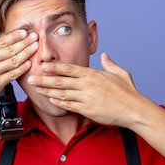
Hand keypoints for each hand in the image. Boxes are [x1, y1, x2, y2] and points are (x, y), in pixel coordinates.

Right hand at [0, 30, 37, 112]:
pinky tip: (29, 64)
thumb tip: (7, 45)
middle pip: (9, 49)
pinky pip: (13, 74)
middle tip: (35, 36)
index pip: (2, 41)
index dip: (15, 36)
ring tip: (35, 47)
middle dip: (24, 42)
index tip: (25, 32)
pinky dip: (22, 68)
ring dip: (26, 53)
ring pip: (13, 60)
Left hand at [28, 53, 147, 126]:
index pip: (69, 68)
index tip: (43, 65)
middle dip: (44, 79)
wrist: (134, 110)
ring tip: (36, 88)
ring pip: (61, 93)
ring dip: (47, 91)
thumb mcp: (120, 73)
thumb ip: (109, 64)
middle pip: (60, 81)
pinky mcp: (87, 110)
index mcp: (93, 74)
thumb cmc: (128, 92)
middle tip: (31, 77)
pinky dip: (58, 102)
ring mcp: (86, 98)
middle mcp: (87, 85)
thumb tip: (104, 55)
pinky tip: (49, 99)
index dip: (54, 67)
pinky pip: (68, 105)